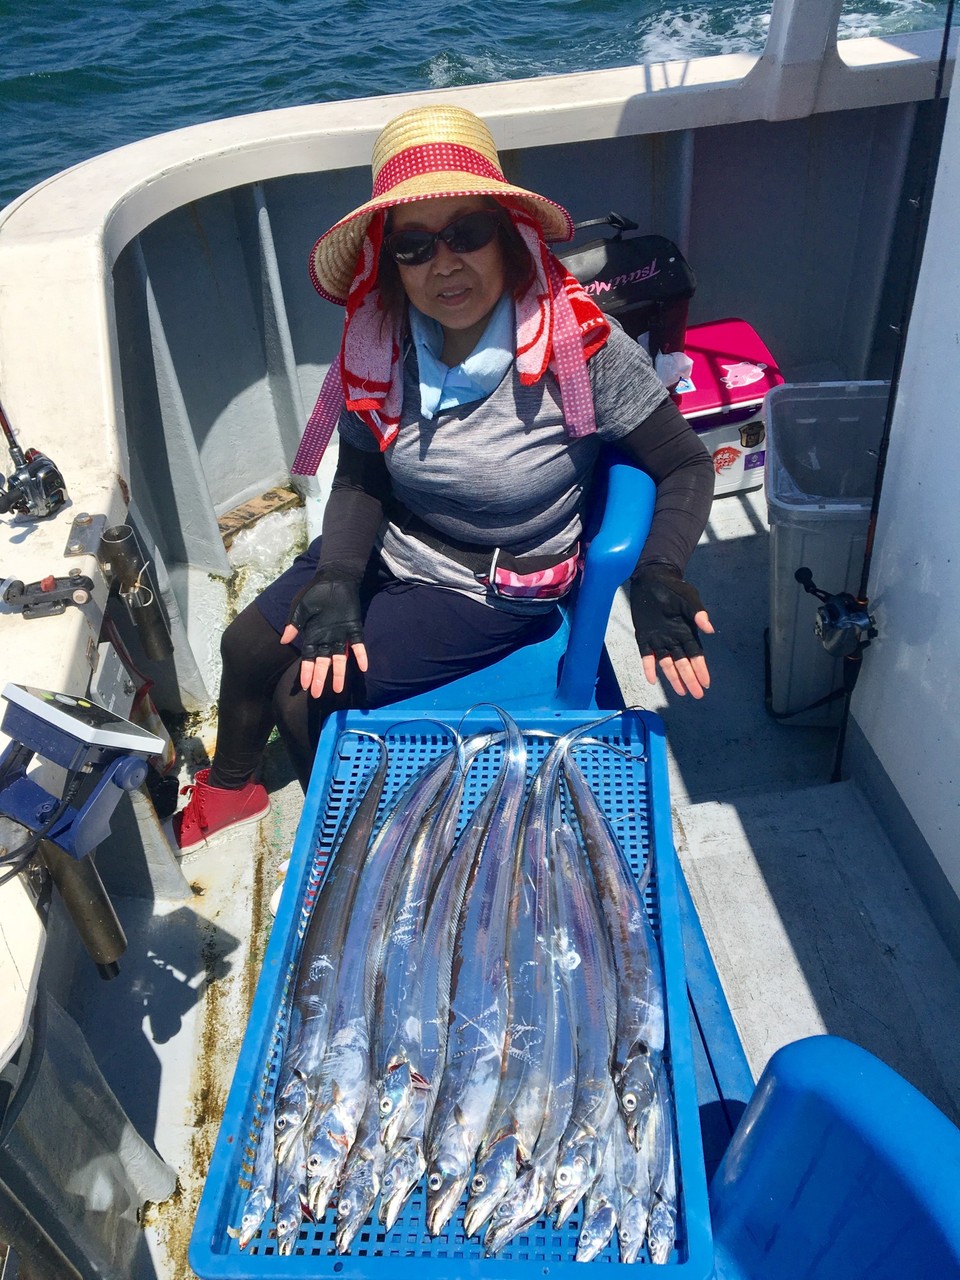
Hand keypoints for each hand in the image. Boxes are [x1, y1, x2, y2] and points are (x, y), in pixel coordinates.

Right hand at [280, 574, 367, 698]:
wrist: (334, 578)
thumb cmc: (315, 593)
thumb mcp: (300, 608)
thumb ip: (294, 624)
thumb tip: (284, 641)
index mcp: (313, 636)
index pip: (309, 659)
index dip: (306, 672)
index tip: (304, 686)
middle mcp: (327, 640)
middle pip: (323, 664)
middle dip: (320, 679)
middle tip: (317, 695)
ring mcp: (341, 636)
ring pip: (340, 659)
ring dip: (339, 674)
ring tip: (338, 689)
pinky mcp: (354, 628)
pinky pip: (358, 645)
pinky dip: (360, 655)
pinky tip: (362, 667)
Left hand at [629, 564, 714, 698]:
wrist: (652, 579)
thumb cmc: (674, 588)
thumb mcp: (689, 598)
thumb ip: (698, 613)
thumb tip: (709, 629)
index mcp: (686, 632)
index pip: (695, 655)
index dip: (701, 669)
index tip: (706, 683)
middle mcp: (674, 639)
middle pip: (683, 664)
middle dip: (690, 679)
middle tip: (697, 695)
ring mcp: (658, 640)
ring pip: (667, 664)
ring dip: (673, 678)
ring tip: (681, 692)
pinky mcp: (644, 637)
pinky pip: (646, 656)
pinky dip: (649, 667)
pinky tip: (652, 680)